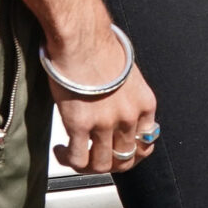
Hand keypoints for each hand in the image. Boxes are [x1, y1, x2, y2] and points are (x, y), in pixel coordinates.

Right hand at [42, 28, 158, 173]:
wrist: (83, 40)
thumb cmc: (100, 49)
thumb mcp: (127, 76)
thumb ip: (126, 97)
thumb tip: (116, 109)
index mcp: (145, 104)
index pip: (146, 141)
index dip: (134, 152)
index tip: (121, 151)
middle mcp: (129, 118)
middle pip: (125, 158)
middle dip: (110, 164)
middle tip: (95, 159)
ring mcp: (105, 124)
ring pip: (101, 165)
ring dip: (87, 166)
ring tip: (74, 156)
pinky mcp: (80, 126)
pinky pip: (78, 159)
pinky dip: (69, 161)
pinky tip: (61, 151)